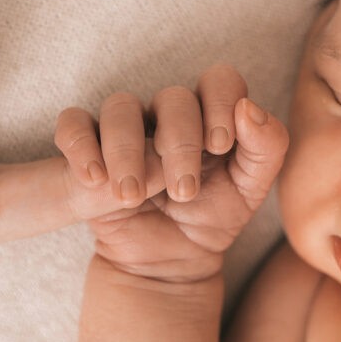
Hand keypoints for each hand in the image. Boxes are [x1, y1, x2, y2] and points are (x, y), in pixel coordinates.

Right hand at [54, 64, 288, 282]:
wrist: (171, 262)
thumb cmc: (212, 217)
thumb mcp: (250, 190)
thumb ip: (267, 148)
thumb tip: (249, 109)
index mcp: (211, 115)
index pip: (220, 79)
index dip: (221, 103)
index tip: (220, 147)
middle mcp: (168, 115)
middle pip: (172, 97)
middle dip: (181, 144)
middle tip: (185, 191)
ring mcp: (128, 130)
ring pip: (120, 106)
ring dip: (128, 150)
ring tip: (133, 195)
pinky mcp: (91, 150)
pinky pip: (73, 124)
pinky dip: (79, 145)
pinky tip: (95, 179)